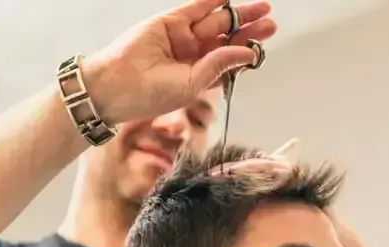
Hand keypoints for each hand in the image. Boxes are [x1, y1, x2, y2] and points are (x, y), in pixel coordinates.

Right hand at [84, 0, 276, 123]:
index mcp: (199, 75)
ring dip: (237, 14)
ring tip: (260, 8)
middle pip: (226, 38)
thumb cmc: (151, 94)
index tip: (264, 42)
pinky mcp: (169, 22)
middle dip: (248, 28)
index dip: (247, 49)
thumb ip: (220, 65)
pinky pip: (195, 8)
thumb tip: (249, 53)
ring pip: (215, 21)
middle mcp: (192, 55)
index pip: (228, 59)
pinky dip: (212, 1)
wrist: (118, 84)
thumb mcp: (194, 84)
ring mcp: (181, 37)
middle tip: (269, 21)